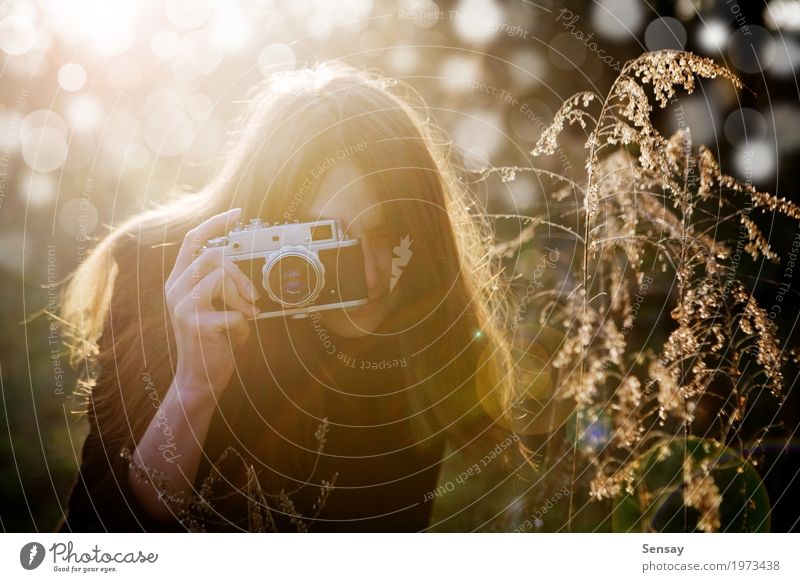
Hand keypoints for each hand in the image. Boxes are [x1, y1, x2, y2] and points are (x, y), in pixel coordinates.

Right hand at [164, 208, 260, 400]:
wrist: (199, 378)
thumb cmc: (211, 340)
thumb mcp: (209, 306)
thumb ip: (216, 283)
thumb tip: (238, 262)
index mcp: (179, 282)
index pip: (193, 240)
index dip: (216, 223)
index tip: (237, 213)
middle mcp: (175, 290)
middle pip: (213, 255)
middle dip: (240, 274)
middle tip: (252, 296)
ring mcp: (183, 305)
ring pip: (221, 275)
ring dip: (242, 298)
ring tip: (245, 318)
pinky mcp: (196, 323)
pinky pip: (234, 311)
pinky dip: (244, 327)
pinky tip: (236, 339)